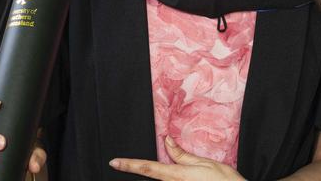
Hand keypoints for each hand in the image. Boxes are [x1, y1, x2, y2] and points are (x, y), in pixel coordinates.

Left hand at [110, 137, 244, 179]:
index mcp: (177, 176)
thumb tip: (167, 142)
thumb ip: (182, 155)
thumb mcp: (205, 163)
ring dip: (162, 176)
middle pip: (153, 178)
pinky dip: (170, 179)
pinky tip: (189, 177)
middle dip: (145, 170)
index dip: (129, 165)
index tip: (114, 162)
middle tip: (147, 165)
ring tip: (190, 172)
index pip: (148, 168)